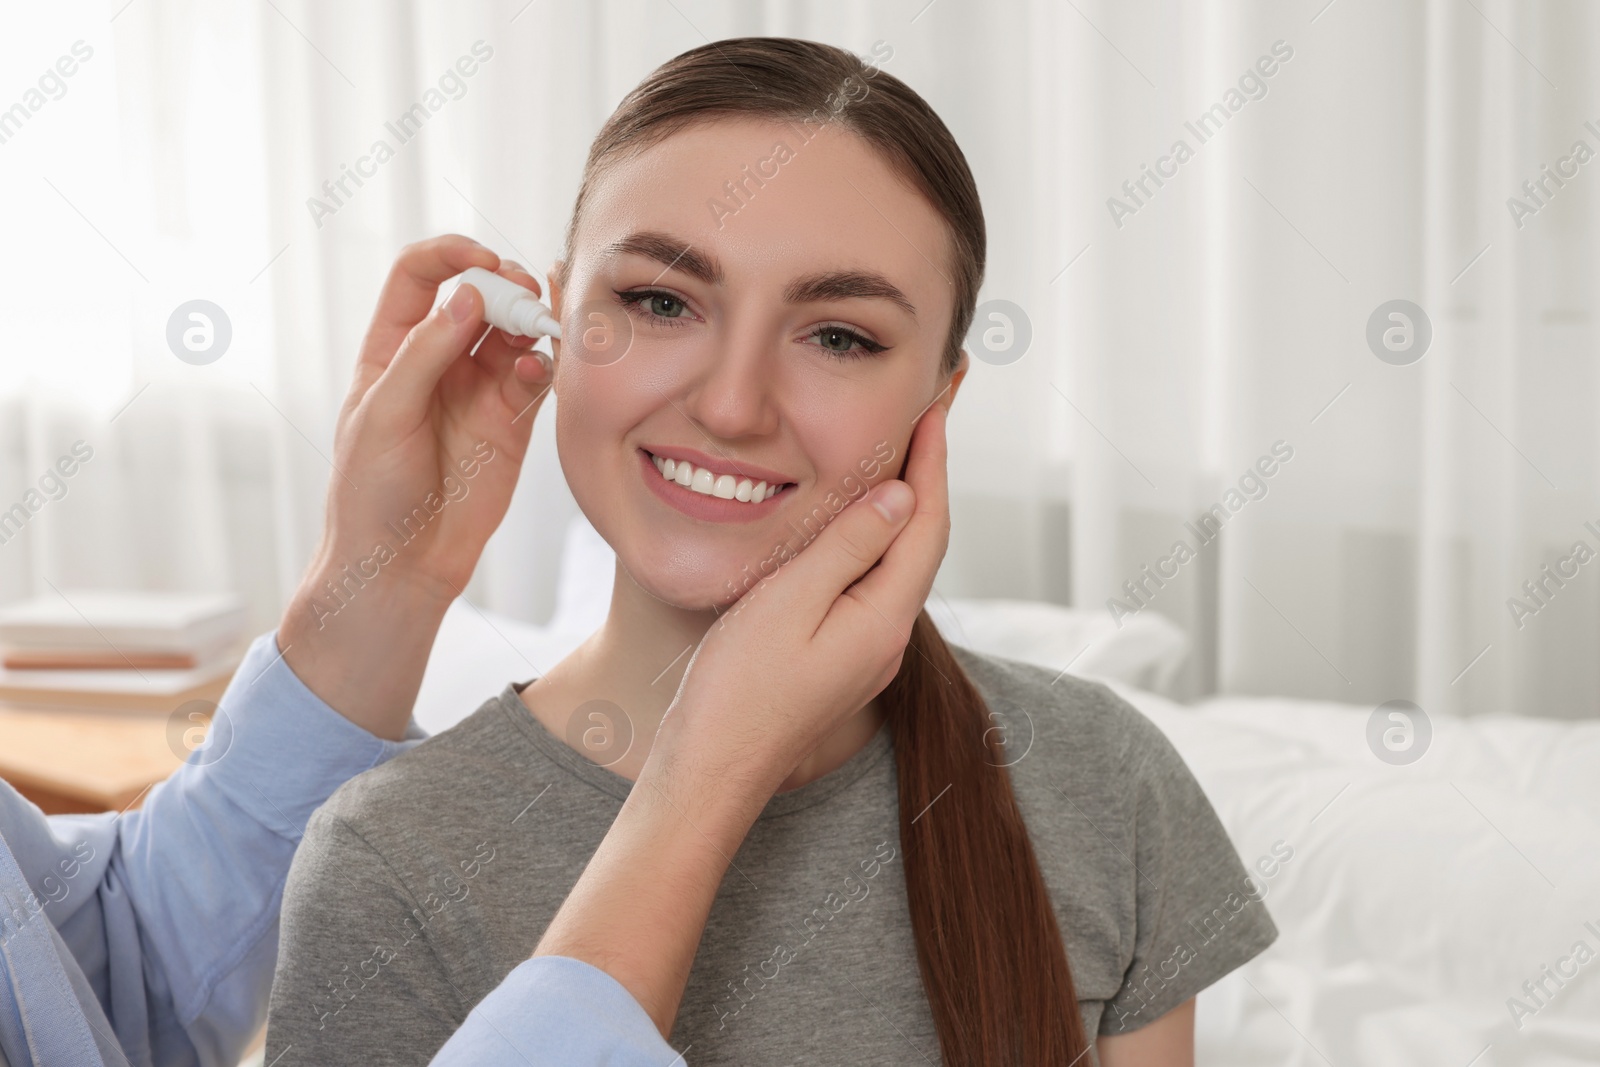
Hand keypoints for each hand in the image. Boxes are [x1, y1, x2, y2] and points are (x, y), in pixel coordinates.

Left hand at [278, 235, 555, 736]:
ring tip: (540, 328)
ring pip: (515, 332)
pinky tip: (540, 371)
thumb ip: (425, 353)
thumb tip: (467, 297)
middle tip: (522, 297)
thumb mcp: (383, 416)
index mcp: (392, 349)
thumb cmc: (371, 494)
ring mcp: (478, 391)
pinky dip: (546, 365)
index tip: (483, 261)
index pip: (421, 276)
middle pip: (478, 296)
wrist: (401, 566)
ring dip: (531, 321)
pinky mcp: (512, 423)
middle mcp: (439, 361)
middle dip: (504, 286)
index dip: (452, 255)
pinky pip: (537, 378)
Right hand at [530, 399, 950, 1035]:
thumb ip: (847, 546)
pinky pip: (869, 583)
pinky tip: (853, 521)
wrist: (711, 771)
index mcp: (884, 618)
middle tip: (928, 413)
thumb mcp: (790, 602)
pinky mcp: (838, 659)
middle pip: (921, 539)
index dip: (934, 459)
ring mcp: (864, 651)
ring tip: (898, 451)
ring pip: (895, 562)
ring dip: (902, 504)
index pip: (925, 522)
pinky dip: (872, 538)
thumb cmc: (739, 690)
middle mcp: (887, 636)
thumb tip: (900, 495)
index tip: (938, 403)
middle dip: (927, 474)